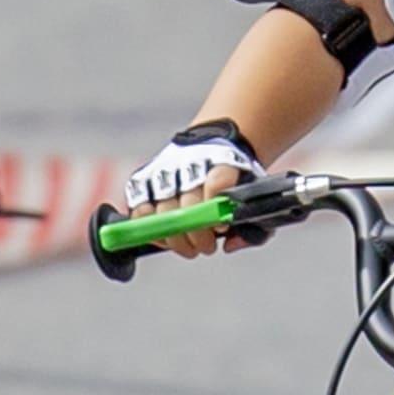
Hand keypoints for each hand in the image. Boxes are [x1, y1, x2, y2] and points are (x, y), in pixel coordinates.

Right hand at [122, 123, 263, 249]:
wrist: (211, 148)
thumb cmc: (234, 182)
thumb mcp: (254, 200)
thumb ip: (254, 228)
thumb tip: (229, 246)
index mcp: (225, 160)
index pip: (218, 182)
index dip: (217, 208)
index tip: (221, 225)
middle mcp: (190, 162)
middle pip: (188, 204)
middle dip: (198, 235)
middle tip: (208, 246)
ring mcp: (164, 170)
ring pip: (162, 211)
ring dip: (175, 237)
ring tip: (188, 246)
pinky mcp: (144, 179)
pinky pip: (139, 209)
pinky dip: (149, 229)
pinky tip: (165, 237)